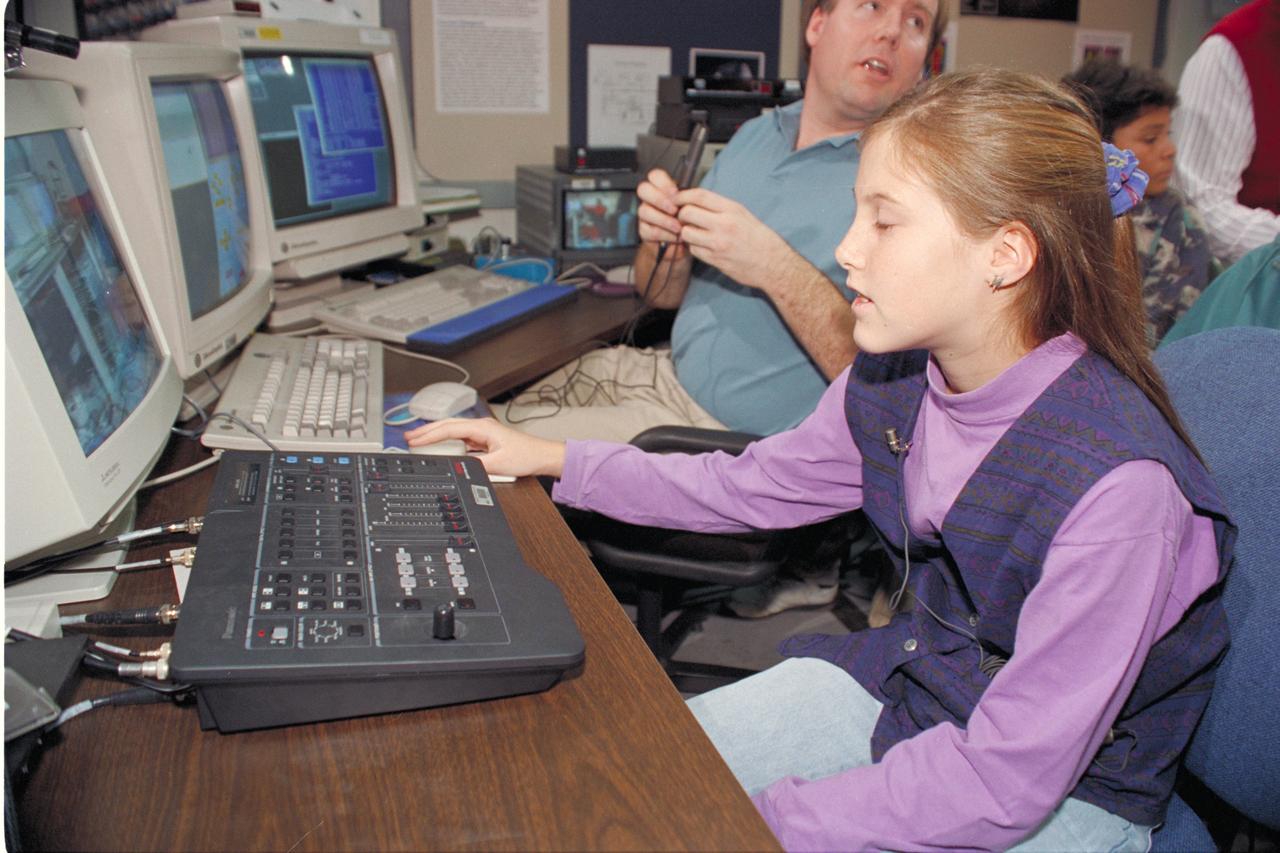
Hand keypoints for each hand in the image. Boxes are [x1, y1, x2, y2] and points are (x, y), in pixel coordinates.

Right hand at [404, 418, 565, 478]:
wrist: (542, 456)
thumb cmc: (526, 456)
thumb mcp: (498, 464)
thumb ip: (476, 465)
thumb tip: (457, 466)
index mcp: (482, 427)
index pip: (449, 428)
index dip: (429, 434)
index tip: (414, 440)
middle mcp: (480, 427)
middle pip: (447, 426)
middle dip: (426, 432)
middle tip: (408, 438)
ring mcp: (481, 433)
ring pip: (452, 432)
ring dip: (435, 437)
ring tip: (418, 442)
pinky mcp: (483, 441)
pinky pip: (460, 440)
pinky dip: (446, 443)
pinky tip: (439, 448)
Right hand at [635, 168, 684, 246]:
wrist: (681, 243)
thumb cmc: (687, 221)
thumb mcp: (690, 206)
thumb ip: (687, 197)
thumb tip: (691, 193)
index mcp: (662, 189)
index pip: (655, 175)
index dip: (663, 182)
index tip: (675, 193)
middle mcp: (650, 199)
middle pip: (643, 189)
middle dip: (659, 199)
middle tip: (674, 210)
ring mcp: (645, 214)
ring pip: (645, 211)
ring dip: (664, 220)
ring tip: (678, 227)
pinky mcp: (643, 230)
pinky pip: (649, 230)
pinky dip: (664, 234)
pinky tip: (675, 236)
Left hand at [672, 188, 792, 292]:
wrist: (773, 263)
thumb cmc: (759, 238)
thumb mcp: (743, 214)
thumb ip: (720, 208)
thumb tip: (695, 202)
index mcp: (732, 209)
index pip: (699, 196)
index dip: (682, 196)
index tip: (676, 198)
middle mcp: (724, 224)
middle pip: (687, 213)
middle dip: (681, 215)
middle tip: (684, 219)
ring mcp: (718, 243)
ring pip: (686, 233)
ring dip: (686, 233)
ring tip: (694, 234)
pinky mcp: (715, 259)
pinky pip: (694, 250)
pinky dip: (694, 247)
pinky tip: (702, 246)